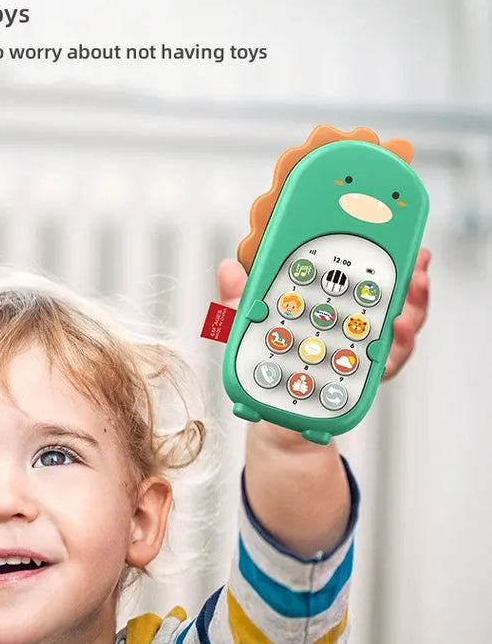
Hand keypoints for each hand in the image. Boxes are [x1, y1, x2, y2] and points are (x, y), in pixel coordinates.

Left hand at [216, 246, 430, 381]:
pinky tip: (388, 349)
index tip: (394, 229)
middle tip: (415, 267)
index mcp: (335, 306)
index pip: (363, 274)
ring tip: (404, 312)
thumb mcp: (249, 327)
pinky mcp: (360, 385)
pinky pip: (380, 371)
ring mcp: (363, 356)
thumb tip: (228, 268)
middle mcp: (357, 328)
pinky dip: (388, 358)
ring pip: (396, 334)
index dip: (383, 251)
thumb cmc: (268, 364)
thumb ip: (242, 299)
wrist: (275, 414)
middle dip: (409, 282)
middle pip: (392, 300)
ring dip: (406, 318)